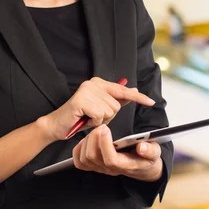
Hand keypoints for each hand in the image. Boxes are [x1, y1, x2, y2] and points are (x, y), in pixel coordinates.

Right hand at [39, 77, 154, 142]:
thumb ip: (117, 100)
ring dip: (101, 120)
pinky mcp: (81, 100)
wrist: (58, 125)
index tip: (151, 102)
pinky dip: (94, 122)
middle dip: (108, 116)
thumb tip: (134, 91)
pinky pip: (100, 115)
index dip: (138, 98)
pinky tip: (85, 120)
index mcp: (99, 83)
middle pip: (117, 105)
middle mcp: (93, 83)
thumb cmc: (80, 117)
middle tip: (94, 117)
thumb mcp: (102, 108)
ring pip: (110, 111)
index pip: (123, 90)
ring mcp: (87, 91)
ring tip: (88, 118)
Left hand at [73, 125, 162, 181]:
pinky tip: (86, 140)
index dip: (105, 144)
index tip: (106, 129)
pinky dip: (78, 150)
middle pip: (93, 157)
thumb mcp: (155, 152)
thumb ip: (151, 150)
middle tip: (102, 126)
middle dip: (94, 139)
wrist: (142, 166)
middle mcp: (111, 169)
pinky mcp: (95, 166)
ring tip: (97, 131)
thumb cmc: (147, 157)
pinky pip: (80, 162)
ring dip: (87, 142)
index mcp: (126, 165)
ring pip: (84, 158)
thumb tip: (142, 147)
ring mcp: (101, 169)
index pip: (111, 159)